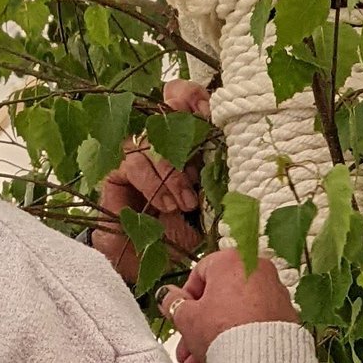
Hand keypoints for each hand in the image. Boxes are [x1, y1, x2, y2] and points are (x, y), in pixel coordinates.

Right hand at [92, 80, 208, 284]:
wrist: (147, 264)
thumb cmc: (182, 234)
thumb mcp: (210, 211)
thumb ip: (220, 186)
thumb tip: (244, 169)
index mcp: (190, 145)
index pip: (189, 102)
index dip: (196, 98)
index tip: (209, 111)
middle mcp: (163, 143)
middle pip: (166, 104)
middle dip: (182, 112)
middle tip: (198, 134)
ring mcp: (139, 155)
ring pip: (151, 139)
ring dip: (172, 171)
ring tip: (185, 203)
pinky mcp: (118, 171)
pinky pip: (133, 163)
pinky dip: (154, 183)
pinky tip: (168, 206)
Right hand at [168, 245, 297, 362]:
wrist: (261, 362)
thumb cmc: (224, 332)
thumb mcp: (187, 318)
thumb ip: (173, 304)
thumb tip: (167, 295)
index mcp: (233, 260)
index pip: (199, 274)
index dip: (184, 301)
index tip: (180, 320)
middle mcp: (258, 272)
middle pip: (218, 302)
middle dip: (198, 331)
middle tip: (187, 352)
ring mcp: (275, 296)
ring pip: (235, 319)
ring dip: (213, 343)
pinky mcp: (286, 319)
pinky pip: (254, 329)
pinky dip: (238, 344)